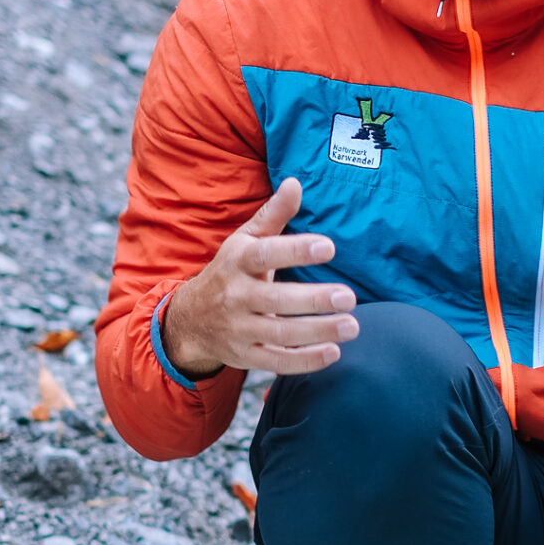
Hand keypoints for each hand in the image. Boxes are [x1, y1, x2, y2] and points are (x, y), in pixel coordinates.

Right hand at [160, 178, 358, 378]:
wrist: (190, 319)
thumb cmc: (231, 272)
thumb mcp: (246, 240)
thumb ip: (274, 215)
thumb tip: (296, 183)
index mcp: (238, 261)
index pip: (267, 254)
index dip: (297, 251)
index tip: (330, 247)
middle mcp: (235, 296)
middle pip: (276, 299)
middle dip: (314, 300)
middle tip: (349, 297)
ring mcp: (239, 329)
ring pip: (280, 333)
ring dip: (318, 331)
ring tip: (352, 325)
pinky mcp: (245, 356)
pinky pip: (277, 361)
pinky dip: (306, 360)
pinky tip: (334, 352)